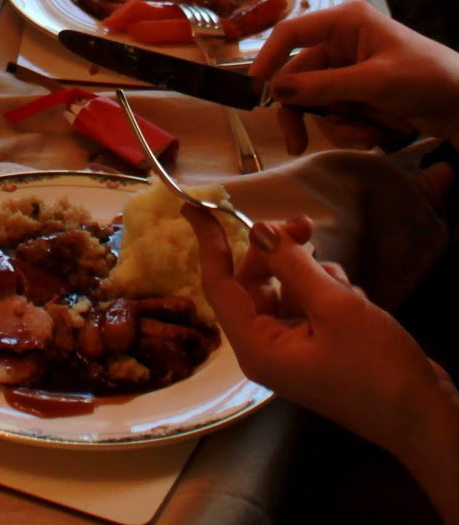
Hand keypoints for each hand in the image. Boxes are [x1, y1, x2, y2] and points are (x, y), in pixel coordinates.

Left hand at [185, 204, 458, 474]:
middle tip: (305, 224)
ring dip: (314, 276)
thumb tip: (258, 230)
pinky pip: (311, 304)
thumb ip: (292, 265)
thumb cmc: (378, 369)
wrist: (429, 420)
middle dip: (279, 252)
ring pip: (287, 288)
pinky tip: (358, 304)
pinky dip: (331, 294)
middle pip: (255, 281)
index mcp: (255, 346)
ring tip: (347, 291)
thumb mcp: (333, 308)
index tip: (197, 206)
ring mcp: (295, 348)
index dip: (208, 242)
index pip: (218, 284)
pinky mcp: (320, 347)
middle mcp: (267, 347)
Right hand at [252, 0, 458, 154]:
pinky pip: (338, 115)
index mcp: (345, 23)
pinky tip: (379, 135)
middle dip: (304, 111)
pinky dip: (353, 130)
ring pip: (317, 102)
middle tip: (296, 142)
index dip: (269, 58)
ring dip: (337, 124)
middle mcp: (343, 44)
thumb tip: (276, 91)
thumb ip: (324, 86)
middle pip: (299, 77)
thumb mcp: (375, 81)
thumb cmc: (428, 78)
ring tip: (368, 135)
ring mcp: (351, 73)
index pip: (291, 33)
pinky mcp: (361, 97)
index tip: (255, 88)